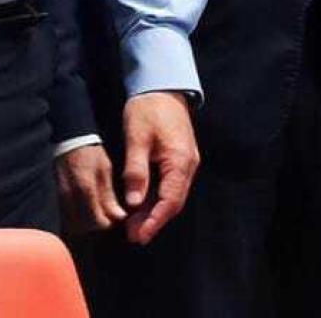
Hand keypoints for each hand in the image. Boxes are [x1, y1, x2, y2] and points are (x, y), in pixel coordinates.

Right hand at [54, 143, 127, 233]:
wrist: (70, 140)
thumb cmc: (91, 153)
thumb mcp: (105, 170)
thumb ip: (108, 196)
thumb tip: (118, 216)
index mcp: (85, 189)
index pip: (98, 221)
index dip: (110, 222)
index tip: (118, 215)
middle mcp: (70, 197)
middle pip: (85, 226)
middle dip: (99, 224)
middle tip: (110, 216)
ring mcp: (61, 198)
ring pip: (74, 224)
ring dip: (87, 224)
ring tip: (99, 213)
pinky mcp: (57, 197)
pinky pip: (67, 217)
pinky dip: (77, 219)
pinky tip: (87, 211)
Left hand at [119, 90, 198, 244]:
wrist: (161, 84)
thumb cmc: (147, 108)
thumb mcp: (136, 138)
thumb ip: (136, 171)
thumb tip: (134, 202)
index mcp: (179, 161)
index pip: (170, 201)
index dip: (154, 221)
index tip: (139, 236)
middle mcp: (188, 164)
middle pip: (173, 201)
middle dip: (153, 220)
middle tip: (132, 235)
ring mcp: (186, 161)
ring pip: (172, 194)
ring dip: (154, 210)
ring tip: (133, 224)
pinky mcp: (180, 157)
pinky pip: (171, 184)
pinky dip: (157, 196)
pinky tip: (142, 203)